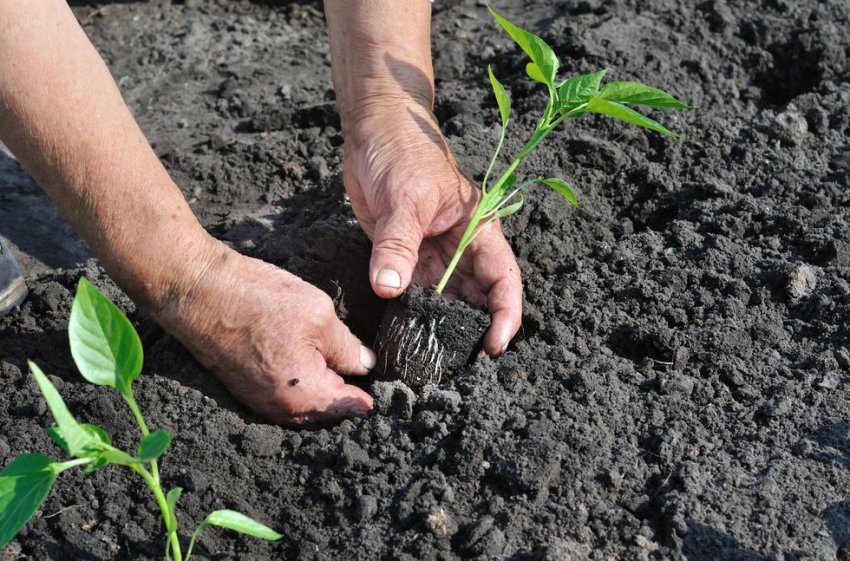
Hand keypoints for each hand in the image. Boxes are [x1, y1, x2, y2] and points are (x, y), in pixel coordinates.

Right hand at [153, 241, 374, 425]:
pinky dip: (303, 386)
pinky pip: (286, 398)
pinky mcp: (247, 389)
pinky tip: (312, 362)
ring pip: (307, 407)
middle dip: (349, 396)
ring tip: (342, 366)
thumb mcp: (318, 315)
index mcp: (304, 395)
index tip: (388, 383)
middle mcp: (281, 409)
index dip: (373, 394)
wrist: (196, 290)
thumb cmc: (257, 299)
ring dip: (326, 391)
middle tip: (368, 371)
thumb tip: (366, 365)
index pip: (351, 408)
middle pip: (329, 413)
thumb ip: (348, 347)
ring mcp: (260, 402)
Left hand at [342, 101, 522, 354]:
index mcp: (479, 228)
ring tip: (431, 356)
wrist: (373, 130)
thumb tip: (389, 289)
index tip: (493, 346)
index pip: (504, 279)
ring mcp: (434, 254)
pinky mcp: (407, 256)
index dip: (505, 315)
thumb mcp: (404, 198)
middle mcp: (461, 247)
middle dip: (473, 329)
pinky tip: (405, 334)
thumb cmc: (402, 152)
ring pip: (446, 300)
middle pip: (478, 298)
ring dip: (441, 325)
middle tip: (456, 363)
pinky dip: (412, 313)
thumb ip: (397, 245)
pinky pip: (414, 292)